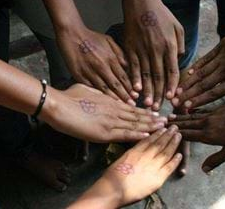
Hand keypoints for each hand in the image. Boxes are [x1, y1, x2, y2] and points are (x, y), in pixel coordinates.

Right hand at [42, 84, 167, 142]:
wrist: (58, 104)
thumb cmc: (69, 96)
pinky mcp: (105, 132)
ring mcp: (111, 121)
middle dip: (152, 119)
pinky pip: (125, 134)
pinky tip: (148, 136)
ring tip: (163, 128)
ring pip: (135, 124)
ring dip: (150, 127)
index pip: (132, 107)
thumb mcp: (87, 88)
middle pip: (137, 115)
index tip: (155, 112)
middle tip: (166, 121)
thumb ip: (99, 93)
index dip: (144, 111)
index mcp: (110, 100)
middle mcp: (114, 110)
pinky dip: (137, 135)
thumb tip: (101, 94)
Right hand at [56, 27, 138, 104]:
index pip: (123, 76)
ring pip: (104, 89)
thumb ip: (120, 53)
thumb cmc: (91, 37)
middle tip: (131, 105)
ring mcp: (90, 72)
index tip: (136, 96)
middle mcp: (102, 66)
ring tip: (120, 106)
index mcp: (110, 58)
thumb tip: (128, 66)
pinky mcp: (79, 75)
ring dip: (113, 98)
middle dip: (124, 96)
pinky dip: (97, 96)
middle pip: (115, 85)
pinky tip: (102, 103)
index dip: (130, 87)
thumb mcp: (109, 41)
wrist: (72, 35)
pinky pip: (90, 88)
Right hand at [70, 126, 182, 207]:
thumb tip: (137, 152)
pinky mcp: (158, 178)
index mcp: (135, 151)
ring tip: (179, 135)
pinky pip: (169, 167)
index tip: (163, 127)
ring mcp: (152, 166)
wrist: (113, 190)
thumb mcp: (121, 160)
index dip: (157, 133)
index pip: (148, 140)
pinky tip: (180, 154)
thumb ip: (131, 155)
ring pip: (166, 152)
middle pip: (159, 143)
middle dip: (168, 134)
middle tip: (175, 127)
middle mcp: (145, 156)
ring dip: (173, 143)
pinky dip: (175, 160)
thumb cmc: (111, 177)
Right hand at [123, 0, 184, 109]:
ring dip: (147, 91)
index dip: (172, 86)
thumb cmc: (160, 13)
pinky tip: (135, 90)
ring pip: (146, 75)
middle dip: (159, 94)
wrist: (140, 2)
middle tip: (158, 109)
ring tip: (147, 105)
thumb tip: (179, 59)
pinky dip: (134, 79)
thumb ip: (180, 44)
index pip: (172, 70)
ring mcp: (142, 50)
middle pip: (159, 77)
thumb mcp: (177, 26)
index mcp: (169, 45)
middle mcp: (156, 50)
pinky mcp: (130, 48)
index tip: (172, 98)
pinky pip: (132, 67)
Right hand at [170, 100, 224, 172]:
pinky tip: (188, 109)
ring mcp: (212, 114)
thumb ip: (216, 159)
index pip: (188, 135)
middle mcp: (207, 123)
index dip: (176, 134)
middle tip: (162, 122)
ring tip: (171, 115)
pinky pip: (201, 109)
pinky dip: (192, 110)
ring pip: (193, 116)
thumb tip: (204, 170)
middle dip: (175, 124)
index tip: (164, 133)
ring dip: (181, 116)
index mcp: (209, 135)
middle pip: (187, 124)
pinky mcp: (218, 108)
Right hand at [173, 6, 224, 108]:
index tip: (187, 107)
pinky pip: (204, 59)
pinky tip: (187, 74)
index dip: (199, 101)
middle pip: (203, 85)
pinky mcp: (220, 47)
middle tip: (174, 101)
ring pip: (201, 73)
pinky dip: (195, 67)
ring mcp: (221, 58)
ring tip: (176, 90)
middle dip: (187, 94)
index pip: (214, 93)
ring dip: (187, 83)